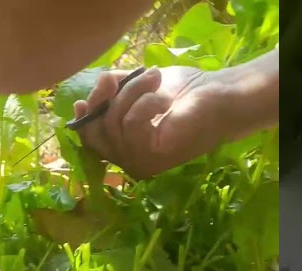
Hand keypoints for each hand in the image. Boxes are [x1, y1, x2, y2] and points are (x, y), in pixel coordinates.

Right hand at [73, 65, 229, 178]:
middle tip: (119, 76)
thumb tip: (97, 85)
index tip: (82, 102)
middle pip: (95, 133)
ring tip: (154, 78)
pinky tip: (164, 99)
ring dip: (131, 92)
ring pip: (112, 124)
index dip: (83, 122)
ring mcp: (142, 162)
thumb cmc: (183, 92)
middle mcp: (131, 162)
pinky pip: (131, 124)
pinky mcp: (153, 155)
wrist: (219, 96)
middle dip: (102, 99)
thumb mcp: (140, 86)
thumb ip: (115, 89)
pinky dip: (146, 103)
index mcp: (127, 148)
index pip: (92, 143)